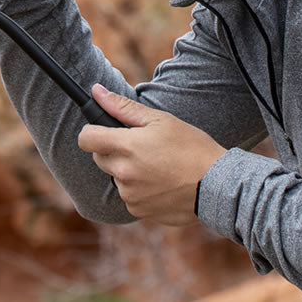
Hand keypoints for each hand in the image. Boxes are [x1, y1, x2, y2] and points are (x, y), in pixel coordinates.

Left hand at [77, 85, 226, 225]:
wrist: (216, 185)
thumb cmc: (191, 147)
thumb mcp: (160, 120)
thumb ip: (123, 107)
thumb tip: (96, 91)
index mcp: (126, 146)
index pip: (86, 139)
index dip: (93, 132)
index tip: (106, 131)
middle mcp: (123, 173)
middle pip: (100, 158)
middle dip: (114, 150)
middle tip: (142, 146)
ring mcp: (129, 194)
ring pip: (115, 177)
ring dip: (128, 171)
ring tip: (157, 166)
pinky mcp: (138, 210)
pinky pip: (128, 195)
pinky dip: (139, 189)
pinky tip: (161, 183)